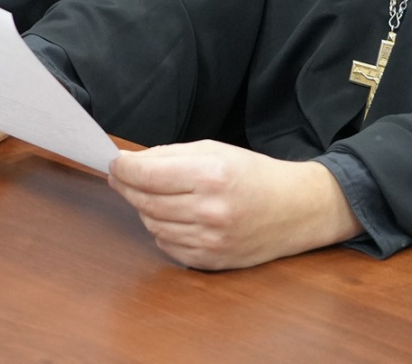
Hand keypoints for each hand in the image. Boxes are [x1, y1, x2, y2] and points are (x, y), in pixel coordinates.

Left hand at [107, 140, 362, 269]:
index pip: (147, 175)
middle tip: (123, 177)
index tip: (115, 164)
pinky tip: (174, 217)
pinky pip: (167, 246)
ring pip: (152, 225)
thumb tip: (129, 163)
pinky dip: (163, 230)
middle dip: (128, 186)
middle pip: (145, 201)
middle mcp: (210, 210)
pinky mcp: (211, 260)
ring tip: (155, 195)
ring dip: (145, 209)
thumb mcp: (215, 150)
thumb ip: (169, 156)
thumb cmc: (255, 175)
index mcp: (211, 175)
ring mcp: (211, 239)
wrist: (296, 209)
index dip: (123, 169)